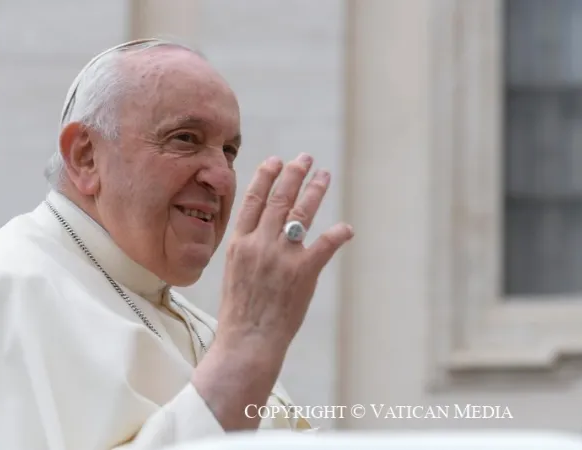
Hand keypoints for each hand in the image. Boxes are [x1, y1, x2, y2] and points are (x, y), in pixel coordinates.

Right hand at [215, 153, 353, 356]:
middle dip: (293, 174)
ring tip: (324, 175)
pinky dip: (338, 234)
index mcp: (239, 242)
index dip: (265, 177)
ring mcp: (282, 256)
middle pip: (279, 199)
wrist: (247, 340)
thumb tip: (261, 230)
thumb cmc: (239, 311)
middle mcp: (259, 243)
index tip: (275, 160)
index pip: (252, 200)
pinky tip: (347, 229)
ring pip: (301, 213)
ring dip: (315, 190)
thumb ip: (247, 248)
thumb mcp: (234, 272)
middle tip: (304, 158)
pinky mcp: (303, 272)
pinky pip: (325, 245)